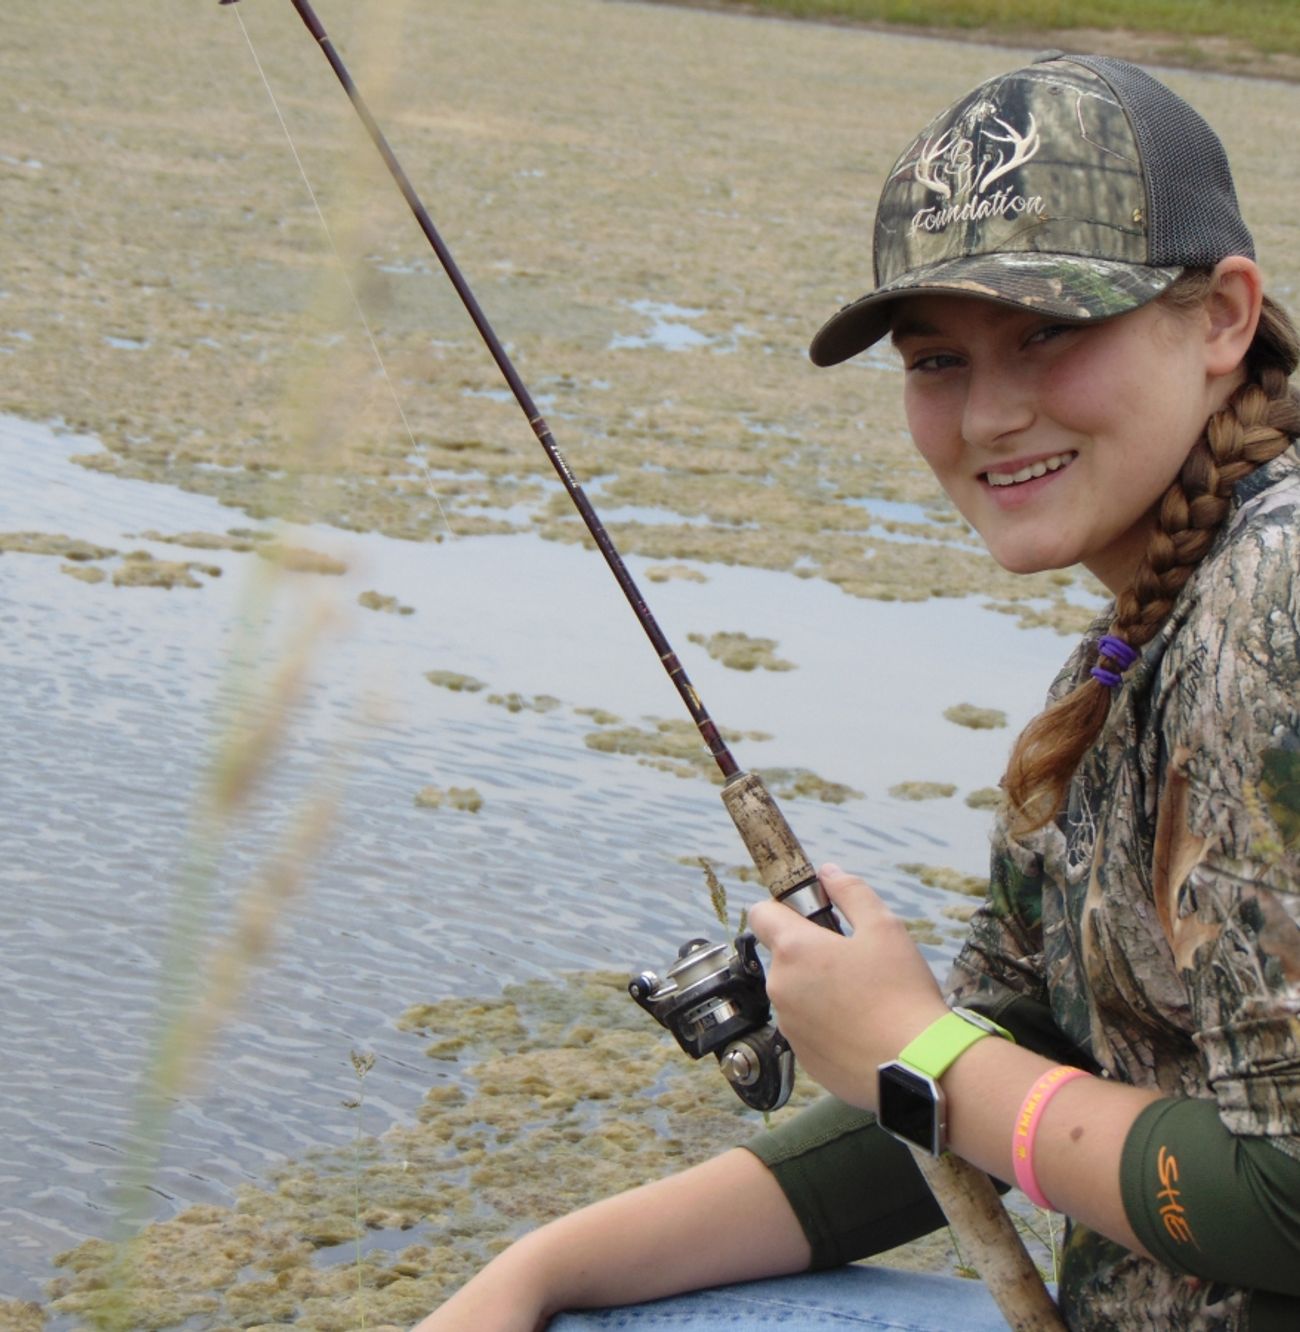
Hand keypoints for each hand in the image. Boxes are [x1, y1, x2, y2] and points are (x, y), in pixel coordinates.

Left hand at [747, 864, 947, 1108]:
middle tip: (854, 961)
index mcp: (794, 949)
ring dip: (817, 990)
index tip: (811, 916)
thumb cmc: (902, 994)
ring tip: (863, 999)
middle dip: (810, 953)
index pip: (761, 913)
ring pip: (795, 994)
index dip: (783, 908)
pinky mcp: (802, 1057)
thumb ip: (851, 893)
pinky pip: (807, 1028)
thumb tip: (828, 872)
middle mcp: (781, 987)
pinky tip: (861, 1028)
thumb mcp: (885, 927)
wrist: (916, 1066)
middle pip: (782, 956)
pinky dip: (826, 1024)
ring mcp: (789, 1026)